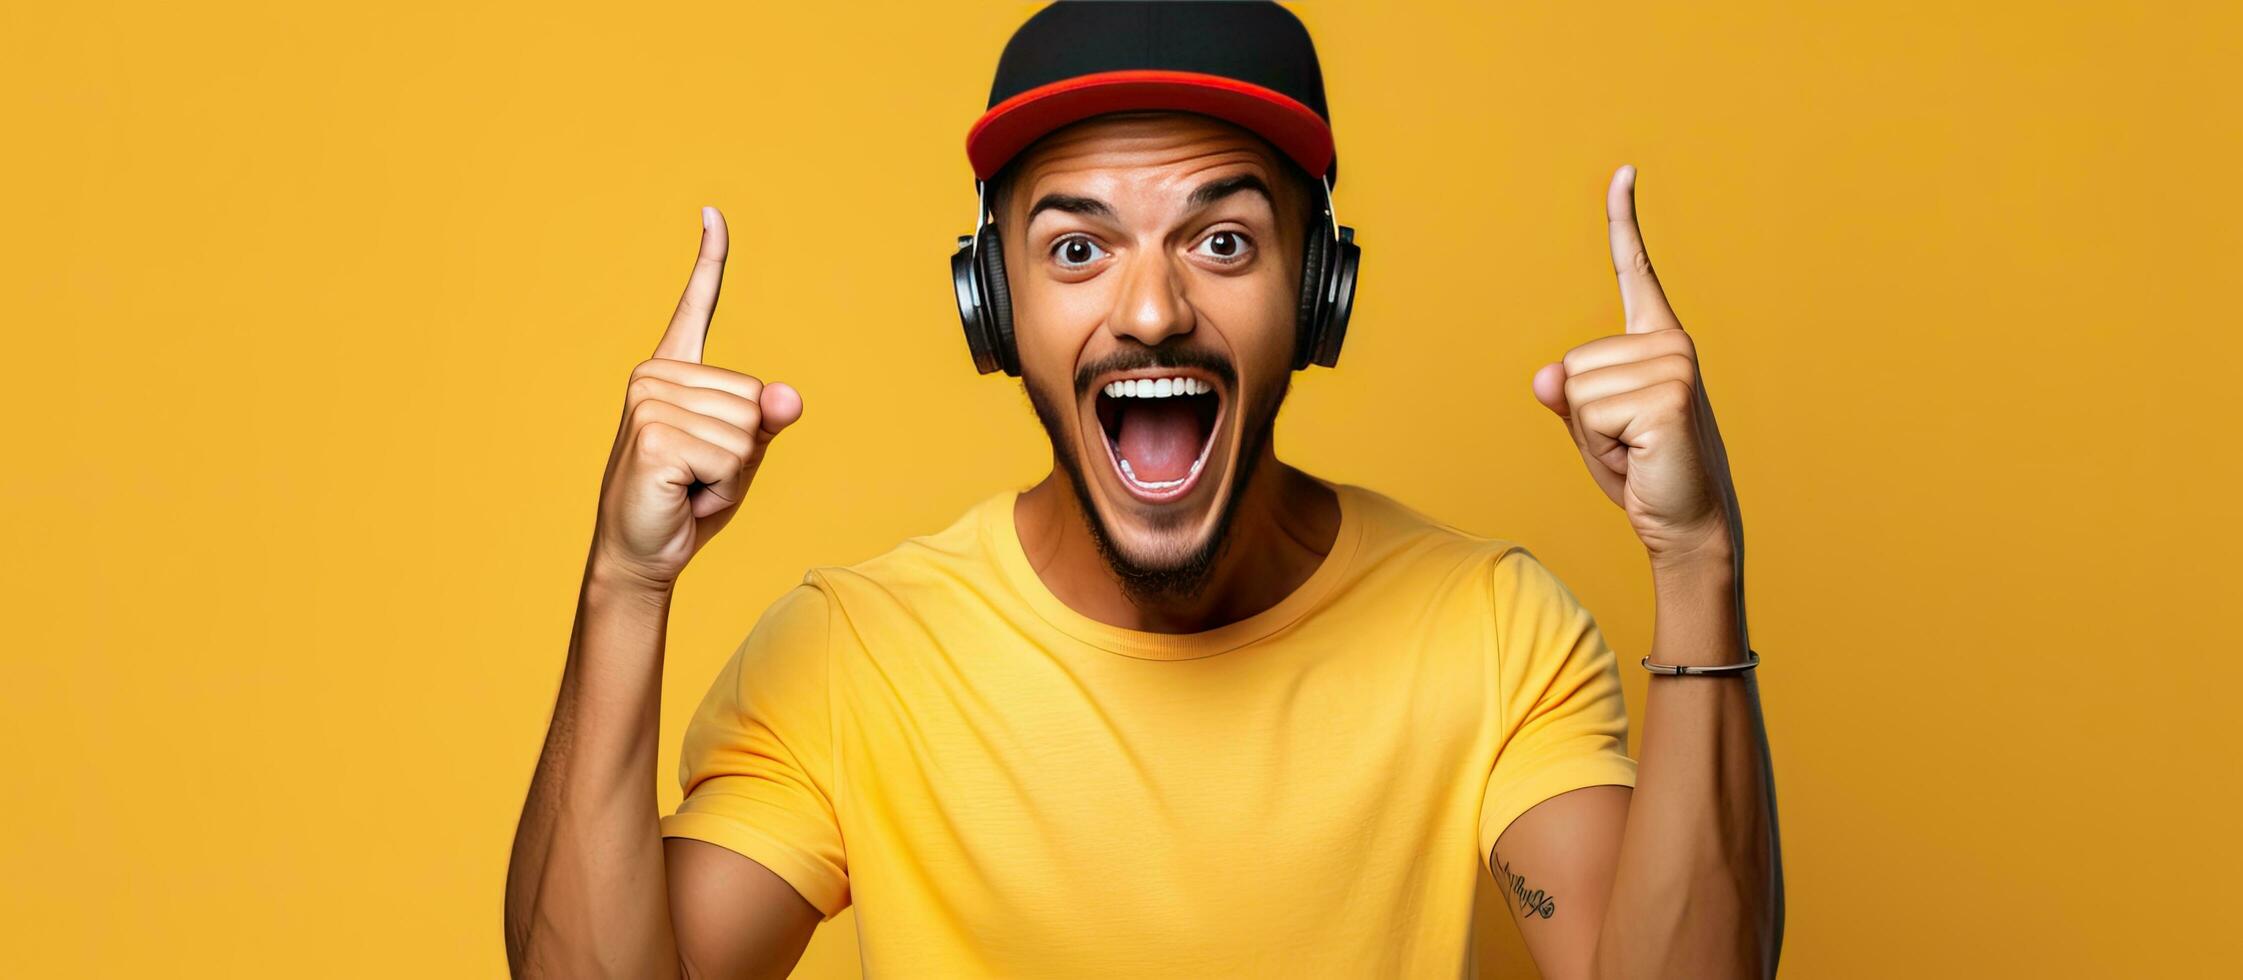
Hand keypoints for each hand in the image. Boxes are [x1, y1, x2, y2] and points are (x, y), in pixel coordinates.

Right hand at [590, 206, 803, 591]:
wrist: (642, 552)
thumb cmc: (689, 499)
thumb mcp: (739, 455)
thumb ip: (765, 421)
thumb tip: (788, 397)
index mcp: (674, 372)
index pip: (697, 306)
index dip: (710, 260)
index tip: (712, 213)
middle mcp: (656, 376)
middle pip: (754, 398)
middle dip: (742, 452)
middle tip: (701, 475)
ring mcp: (650, 402)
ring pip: (746, 431)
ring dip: (731, 473)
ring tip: (691, 484)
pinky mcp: (655, 434)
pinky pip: (732, 456)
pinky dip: (722, 487)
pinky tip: (685, 492)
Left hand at [1531, 167, 1739, 572]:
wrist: (1683, 522)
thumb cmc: (1642, 471)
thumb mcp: (1592, 427)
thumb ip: (1566, 394)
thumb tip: (1547, 374)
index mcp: (1656, 339)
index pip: (1633, 271)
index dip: (1623, 221)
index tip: (1624, 172)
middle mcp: (1669, 342)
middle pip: (1570, 365)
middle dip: (1582, 416)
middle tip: (1626, 442)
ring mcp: (1673, 365)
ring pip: (1574, 391)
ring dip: (1592, 433)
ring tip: (1634, 449)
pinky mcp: (1667, 396)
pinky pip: (1589, 414)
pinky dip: (1602, 447)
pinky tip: (1642, 454)